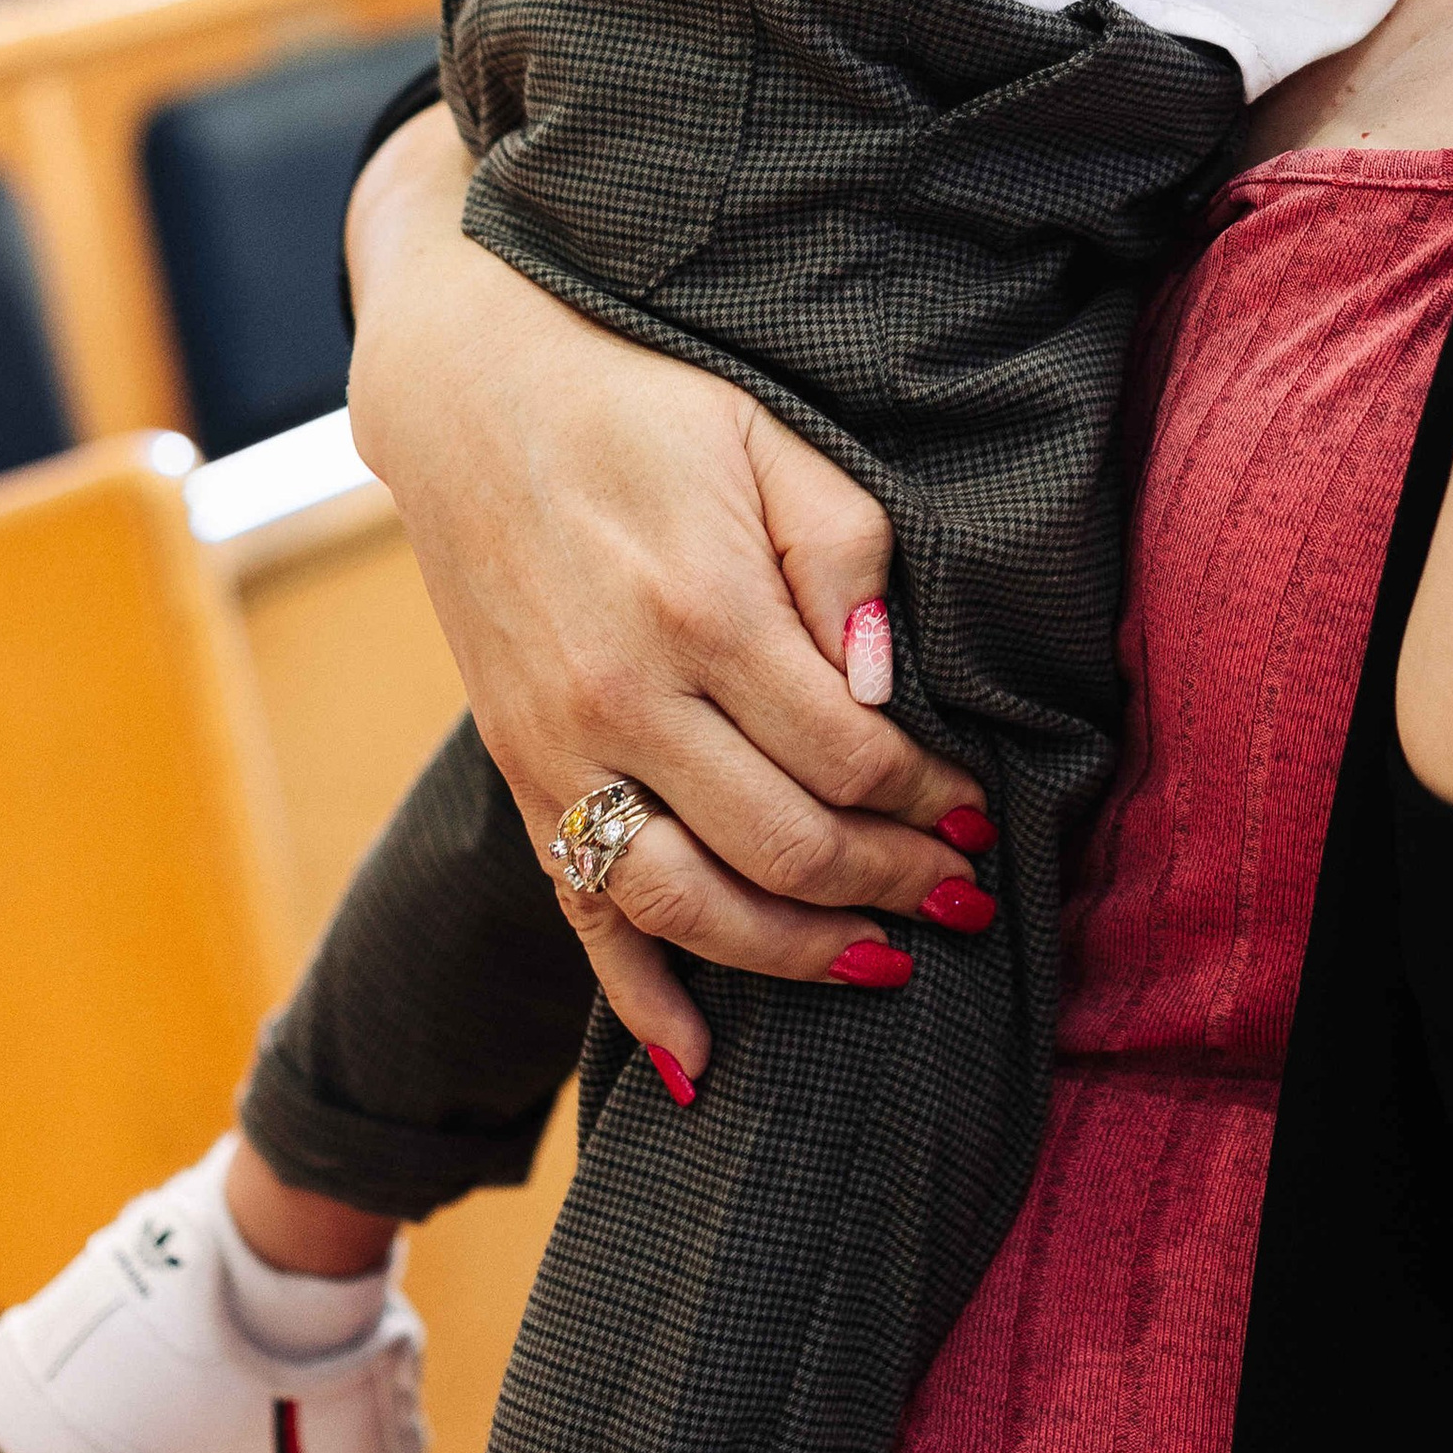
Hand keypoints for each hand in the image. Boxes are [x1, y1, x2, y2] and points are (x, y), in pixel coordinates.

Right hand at [346, 103, 992, 1082]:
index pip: (850, 754)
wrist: (468, 390)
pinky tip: (703, 1062)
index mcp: (704, 610)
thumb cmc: (642, 399)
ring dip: (800, 958)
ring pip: (694, 908)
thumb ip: (843, 556)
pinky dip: (641, 1001)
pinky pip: (581, 916)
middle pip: (787, 846)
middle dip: (893, 888)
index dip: (930, 801)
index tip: (984, 816)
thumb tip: (888, 691)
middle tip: (968, 899)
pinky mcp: (519, 775)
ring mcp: (561, 751)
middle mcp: (626, 700)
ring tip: (888, 967)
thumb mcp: (766, 436)